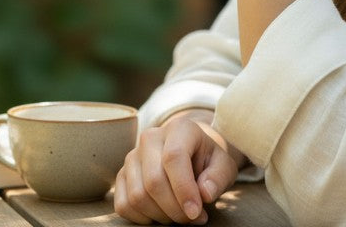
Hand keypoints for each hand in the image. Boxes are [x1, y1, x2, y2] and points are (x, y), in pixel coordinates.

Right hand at [114, 113, 241, 224]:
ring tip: (179, 214)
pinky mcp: (122, 174)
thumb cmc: (208, 161)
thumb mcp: (223, 165)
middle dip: (174, 208)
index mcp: (179, 128)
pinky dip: (142, 218)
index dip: (184, 189)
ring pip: (137, 195)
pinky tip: (161, 214)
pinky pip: (123, 205)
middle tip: (192, 218)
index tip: (196, 212)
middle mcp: (151, 137)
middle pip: (154, 180)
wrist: (192, 155)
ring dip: (160, 215)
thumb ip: (218, 177)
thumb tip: (205, 193)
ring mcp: (133, 156)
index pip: (174, 157)